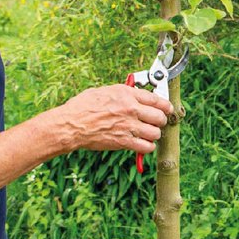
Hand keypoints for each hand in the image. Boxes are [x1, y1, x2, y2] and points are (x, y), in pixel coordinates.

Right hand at [57, 84, 172, 153]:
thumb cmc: (83, 106)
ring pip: (156, 133)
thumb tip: (135, 95)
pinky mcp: (124, 142)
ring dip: (154, 134)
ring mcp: (128, 126)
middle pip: (160, 116)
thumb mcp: (105, 91)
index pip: (156, 99)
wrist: (71, 125)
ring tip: (148, 134)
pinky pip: (146, 147)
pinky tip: (142, 144)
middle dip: (161, 120)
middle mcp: (130, 109)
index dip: (166, 105)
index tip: (168, 109)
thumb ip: (123, 94)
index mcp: (126, 94)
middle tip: (157, 122)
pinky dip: (147, 147)